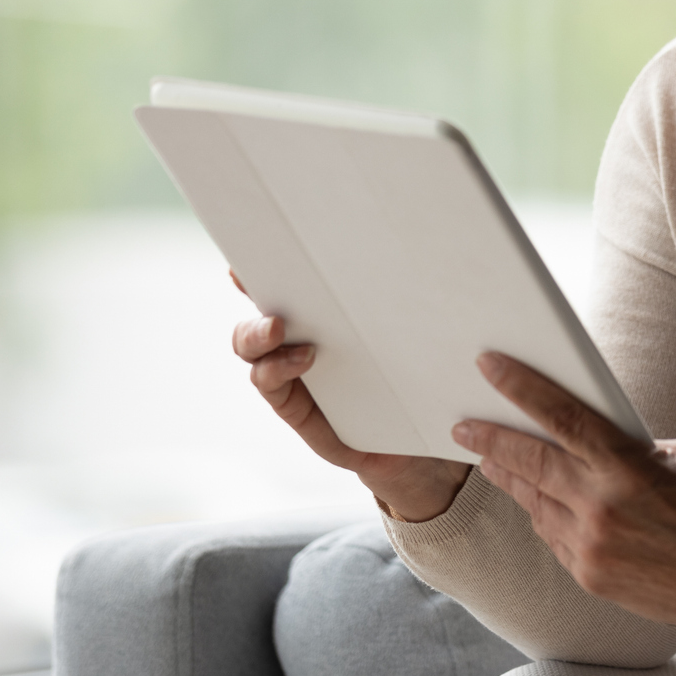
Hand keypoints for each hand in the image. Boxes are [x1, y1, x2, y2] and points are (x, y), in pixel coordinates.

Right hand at [229, 270, 469, 521]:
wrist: (416, 442)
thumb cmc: (416, 378)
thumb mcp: (412, 333)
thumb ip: (405, 300)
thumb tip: (425, 256)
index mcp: (325, 311)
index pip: (290, 276)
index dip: (267, 255)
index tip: (262, 233)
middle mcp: (299, 335)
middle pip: (259, 302)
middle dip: (252, 285)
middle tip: (250, 276)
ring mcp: (290, 369)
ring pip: (251, 345)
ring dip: (256, 332)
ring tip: (278, 326)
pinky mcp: (294, 404)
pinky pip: (268, 383)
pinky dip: (277, 368)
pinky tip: (305, 359)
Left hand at [457, 352, 675, 653]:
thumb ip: (631, 449)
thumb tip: (590, 442)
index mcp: (631, 468)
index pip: (563, 418)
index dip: (521, 388)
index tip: (491, 367)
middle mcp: (603, 508)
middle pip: (530, 463)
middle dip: (491, 440)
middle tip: (464, 424)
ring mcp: (592, 548)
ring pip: (535, 503)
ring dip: (512, 478)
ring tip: (491, 458)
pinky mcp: (591, 577)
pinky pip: (554, 535)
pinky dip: (544, 513)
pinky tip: (537, 499)